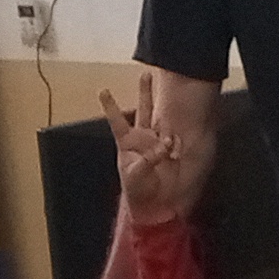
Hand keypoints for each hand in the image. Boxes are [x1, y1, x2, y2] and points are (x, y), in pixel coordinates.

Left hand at [102, 86, 191, 228]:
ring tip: (166, 85)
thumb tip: (163, 146)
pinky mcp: (170, 151)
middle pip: (143, 110)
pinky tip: (174, 139)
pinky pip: (173, 139)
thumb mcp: (135, 176)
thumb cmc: (138, 191)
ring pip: (160, 118)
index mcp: (127, 143)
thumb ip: (148, 160)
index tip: (103, 90)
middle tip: (146, 73)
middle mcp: (142, 138)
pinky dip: (175, 138)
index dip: (110, 105)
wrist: (155, 205)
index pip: (117, 120)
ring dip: (163, 103)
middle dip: (144, 92)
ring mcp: (157, 143)